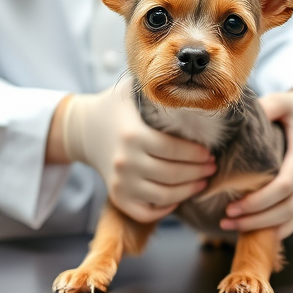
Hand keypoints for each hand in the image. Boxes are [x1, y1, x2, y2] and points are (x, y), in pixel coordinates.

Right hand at [61, 77, 215, 222]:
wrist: (81, 130)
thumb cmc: (114, 107)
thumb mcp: (132, 90)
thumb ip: (157, 87)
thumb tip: (191, 80)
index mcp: (132, 135)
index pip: (174, 150)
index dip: (196, 154)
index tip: (209, 153)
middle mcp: (125, 161)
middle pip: (172, 175)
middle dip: (198, 173)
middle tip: (212, 167)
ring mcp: (120, 182)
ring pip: (164, 196)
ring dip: (188, 192)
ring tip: (201, 182)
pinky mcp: (117, 196)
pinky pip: (146, 212)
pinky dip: (165, 209)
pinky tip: (177, 198)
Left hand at [221, 86, 292, 238]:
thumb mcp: (283, 101)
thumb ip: (265, 107)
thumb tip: (236, 116)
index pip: (284, 186)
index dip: (258, 201)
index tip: (232, 206)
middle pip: (288, 208)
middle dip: (257, 219)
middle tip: (226, 219)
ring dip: (265, 228)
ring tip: (234, 226)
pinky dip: (279, 228)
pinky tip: (255, 230)